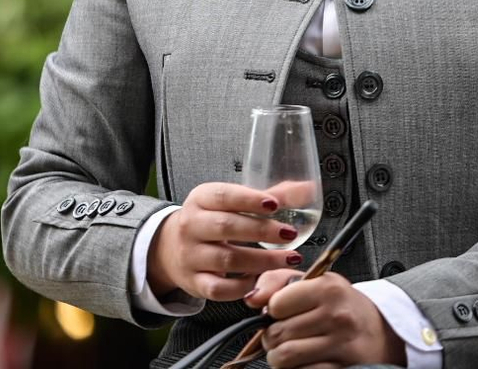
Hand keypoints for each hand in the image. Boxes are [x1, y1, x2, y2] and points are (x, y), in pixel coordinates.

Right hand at [146, 183, 304, 301]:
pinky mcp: (194, 283)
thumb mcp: (231, 201)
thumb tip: (307, 189)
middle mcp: (191, 226)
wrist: (170, 249)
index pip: (223, 196)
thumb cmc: (212, 220)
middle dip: (261, 231)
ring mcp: (190, 256)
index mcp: (201, 199)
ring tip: (289, 258)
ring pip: (226, 260)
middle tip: (290, 234)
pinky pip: (218, 289)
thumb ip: (270, 196)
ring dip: (261, 261)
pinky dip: (241, 287)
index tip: (275, 204)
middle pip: (226, 227)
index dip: (249, 200)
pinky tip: (260, 280)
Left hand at [244, 269, 406, 367]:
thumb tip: (252, 298)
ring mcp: (341, 346)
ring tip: (292, 348)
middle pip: (276, 334)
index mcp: (329, 288)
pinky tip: (306, 361)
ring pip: (284, 358)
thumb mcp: (316, 282)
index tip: (281, 311)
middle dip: (272, 337)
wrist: (382, 332)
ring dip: (280, 357)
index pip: (277, 304)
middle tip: (284, 333)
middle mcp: (337, 316)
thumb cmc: (343, 306)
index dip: (273, 310)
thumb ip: (278, 281)